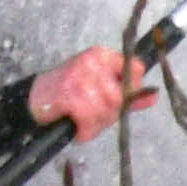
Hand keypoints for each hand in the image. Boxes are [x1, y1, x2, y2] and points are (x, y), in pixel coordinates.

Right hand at [31, 44, 150, 139]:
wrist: (32, 101)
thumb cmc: (69, 95)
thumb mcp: (101, 90)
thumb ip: (128, 94)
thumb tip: (154, 96)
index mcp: (101, 55)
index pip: (135, 69)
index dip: (131, 89)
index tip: (117, 100)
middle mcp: (91, 62)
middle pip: (121, 96)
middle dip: (108, 113)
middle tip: (91, 113)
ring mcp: (79, 77)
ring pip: (106, 110)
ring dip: (94, 123)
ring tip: (81, 119)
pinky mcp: (68, 93)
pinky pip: (89, 119)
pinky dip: (84, 130)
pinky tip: (75, 125)